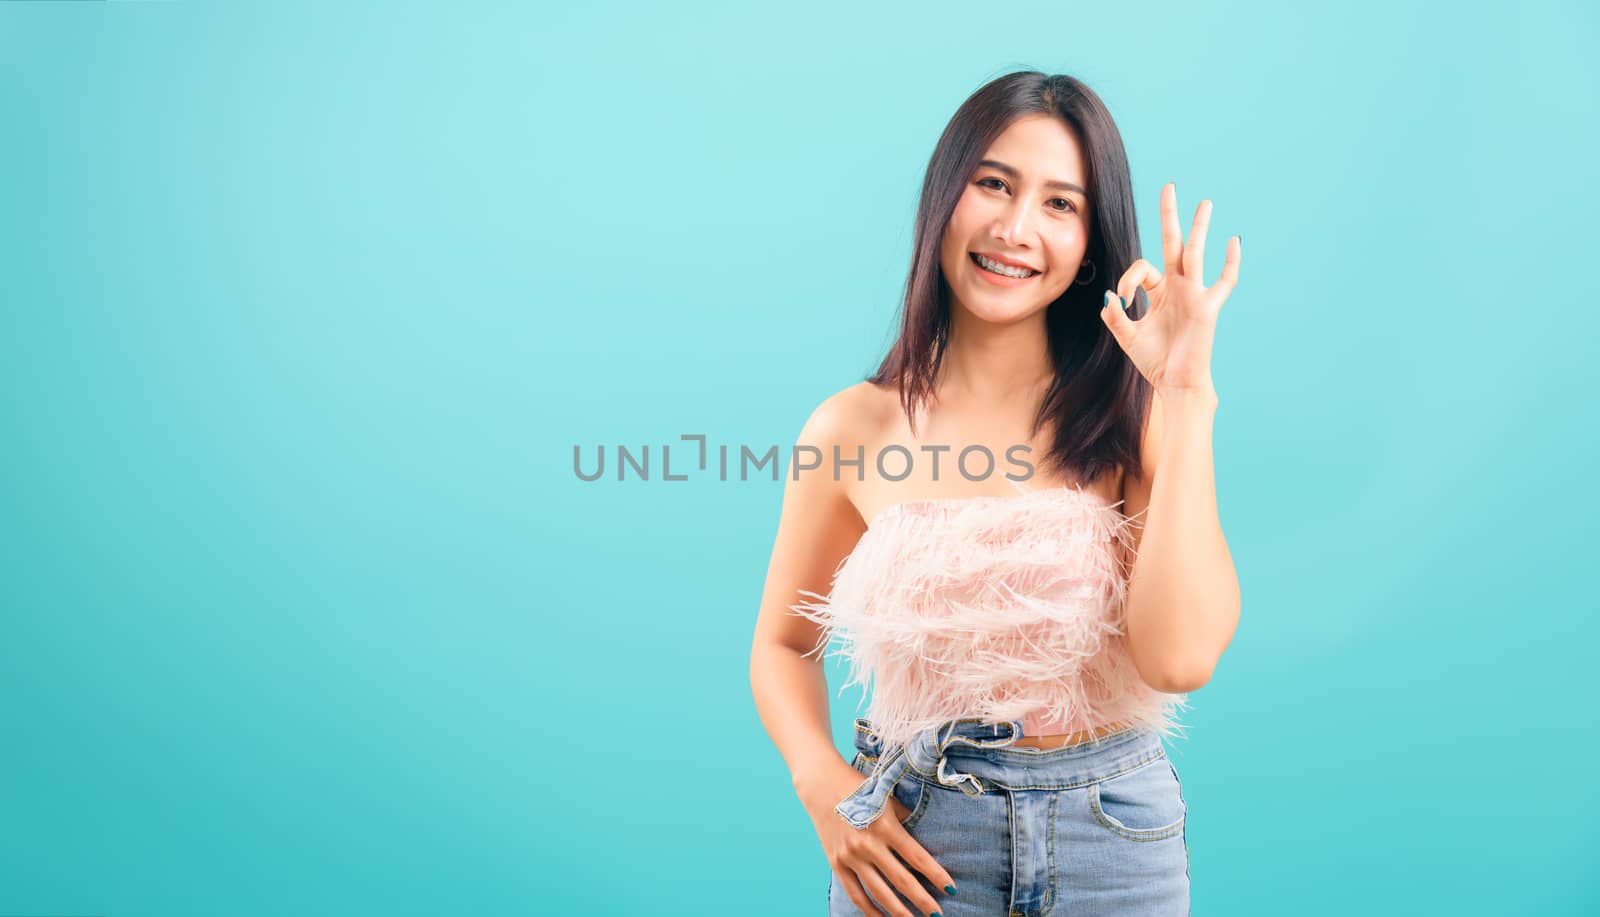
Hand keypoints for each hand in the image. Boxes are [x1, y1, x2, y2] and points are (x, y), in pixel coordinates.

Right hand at [796, 758, 953, 916]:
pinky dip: (869, 910)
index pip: (917, 857)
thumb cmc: (860, 790)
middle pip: (901, 880)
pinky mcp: (836, 864)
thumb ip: (905, 821)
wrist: (822, 785)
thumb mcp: (888, 800)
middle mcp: (868, 844)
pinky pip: (855, 893)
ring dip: (898, 911)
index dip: (936, 875)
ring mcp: (851, 856)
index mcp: (886, 826)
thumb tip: (924, 842)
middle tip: (937, 913)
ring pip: (879, 892)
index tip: (951, 888)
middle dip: (922, 900)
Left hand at [1100, 182, 1240, 393]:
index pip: (1141, 268)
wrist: (1175, 383)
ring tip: (1204, 202)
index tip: (1122, 301)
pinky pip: (1224, 282)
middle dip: (1170, 216)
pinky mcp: (1207, 307)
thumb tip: (1110, 296)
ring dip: (1198, 227)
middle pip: (1173, 244)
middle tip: (1169, 187)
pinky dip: (1230, 263)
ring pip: (1196, 253)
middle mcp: (1178, 287)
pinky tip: (1234, 241)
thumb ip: (1115, 317)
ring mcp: (1194, 294)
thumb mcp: (1127, 337)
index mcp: (1160, 292)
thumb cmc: (1155, 361)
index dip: (1127, 279)